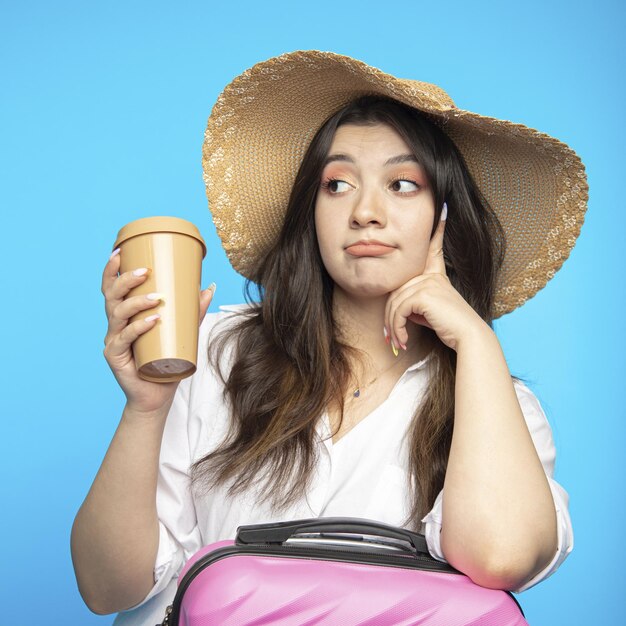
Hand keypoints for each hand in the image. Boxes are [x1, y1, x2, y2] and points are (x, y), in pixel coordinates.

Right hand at [101, 250, 214, 413]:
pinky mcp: (115, 357)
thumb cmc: (166, 361)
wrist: (157, 396)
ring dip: (136, 302)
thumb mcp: (182, 331)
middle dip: (125, 280)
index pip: (112, 287)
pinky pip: (124, 338)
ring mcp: (113, 340)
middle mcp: (115, 324)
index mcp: (124, 314)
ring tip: (157, 297)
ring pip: (117, 314)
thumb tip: (210, 286)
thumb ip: (193, 310)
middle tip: (146, 272)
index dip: (112, 269)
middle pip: (111, 295)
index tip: (119, 251)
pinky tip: (152, 321)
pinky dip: (138, 328)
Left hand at [384, 206, 489, 351]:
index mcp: (436, 275)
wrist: (467, 336)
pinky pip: (398, 309)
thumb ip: (414, 302)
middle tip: (391, 338)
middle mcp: (432, 275)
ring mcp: (428, 282)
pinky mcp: (424, 293)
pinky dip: (397, 328)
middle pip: (396, 289)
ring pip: (394, 302)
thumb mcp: (428, 311)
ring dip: (392, 326)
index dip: (437, 229)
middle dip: (390, 316)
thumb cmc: (448, 327)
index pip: (433, 248)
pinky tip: (403, 340)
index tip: (443, 208)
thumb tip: (397, 308)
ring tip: (396, 342)